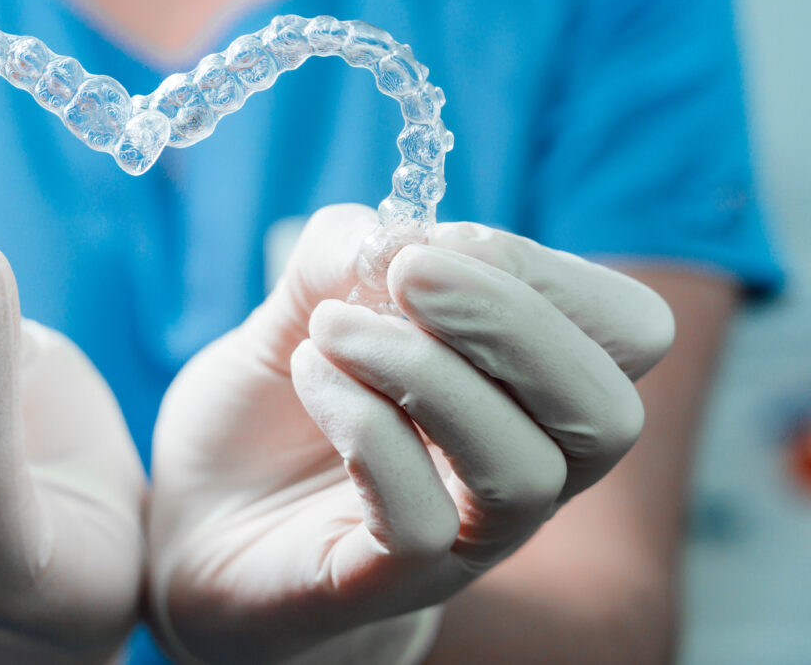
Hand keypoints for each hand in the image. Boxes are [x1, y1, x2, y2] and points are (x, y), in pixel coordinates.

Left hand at [148, 205, 673, 663]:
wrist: (191, 518)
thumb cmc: (268, 412)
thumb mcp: (300, 306)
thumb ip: (347, 255)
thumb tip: (396, 232)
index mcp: (523, 388)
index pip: (623, 333)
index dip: (542, 270)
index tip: (433, 243)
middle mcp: (516, 470)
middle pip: (605, 412)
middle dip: (512, 318)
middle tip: (406, 273)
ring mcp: (460, 540)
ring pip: (525, 471)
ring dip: (423, 369)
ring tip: (330, 326)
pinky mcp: (384, 583)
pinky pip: (421, 522)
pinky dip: (363, 426)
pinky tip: (310, 379)